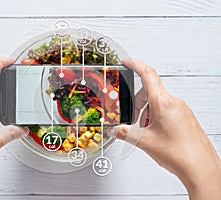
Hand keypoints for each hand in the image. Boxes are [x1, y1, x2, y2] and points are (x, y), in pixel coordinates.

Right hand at [108, 59, 220, 199]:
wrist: (200, 168)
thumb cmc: (179, 153)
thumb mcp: (144, 141)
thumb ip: (125, 133)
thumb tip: (114, 130)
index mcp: (163, 102)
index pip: (147, 74)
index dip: (135, 64)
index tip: (127, 61)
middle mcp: (174, 102)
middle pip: (150, 92)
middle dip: (137, 103)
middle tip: (132, 119)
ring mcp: (181, 109)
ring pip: (157, 102)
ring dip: (146, 113)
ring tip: (145, 132)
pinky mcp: (185, 116)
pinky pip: (166, 109)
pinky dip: (155, 117)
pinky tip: (154, 133)